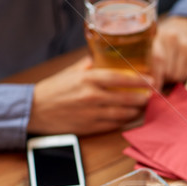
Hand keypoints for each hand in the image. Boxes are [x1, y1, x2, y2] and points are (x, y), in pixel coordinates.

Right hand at [28, 57, 153, 135]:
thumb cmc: (53, 89)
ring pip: (124, 113)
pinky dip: (125, 120)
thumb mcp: (71, 72)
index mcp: (88, 79)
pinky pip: (115, 125)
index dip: (139, 79)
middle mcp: (92, 97)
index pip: (120, 78)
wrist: (34, 111)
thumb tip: (107, 57)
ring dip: (137, 110)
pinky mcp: (91, 128)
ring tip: (144, 105)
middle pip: (127, 98)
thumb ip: (91, 64)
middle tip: (152, 94)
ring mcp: (92, 114)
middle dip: (143, 97)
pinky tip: (131, 116)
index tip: (152, 79)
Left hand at [151, 16, 186, 88]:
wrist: (186, 25)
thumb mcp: (152, 41)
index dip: (155, 77)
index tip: (152, 89)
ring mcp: (186, 46)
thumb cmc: (163, 39)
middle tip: (160, 76)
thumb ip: (146, 58)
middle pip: (167, 71)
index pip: (158, 59)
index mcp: (158, 35)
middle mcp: (173, 39)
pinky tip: (178, 68)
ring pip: (177, 75)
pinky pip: (185, 75)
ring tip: (169, 71)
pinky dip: (180, 77)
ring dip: (171, 79)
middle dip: (162, 78)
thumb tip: (144, 84)